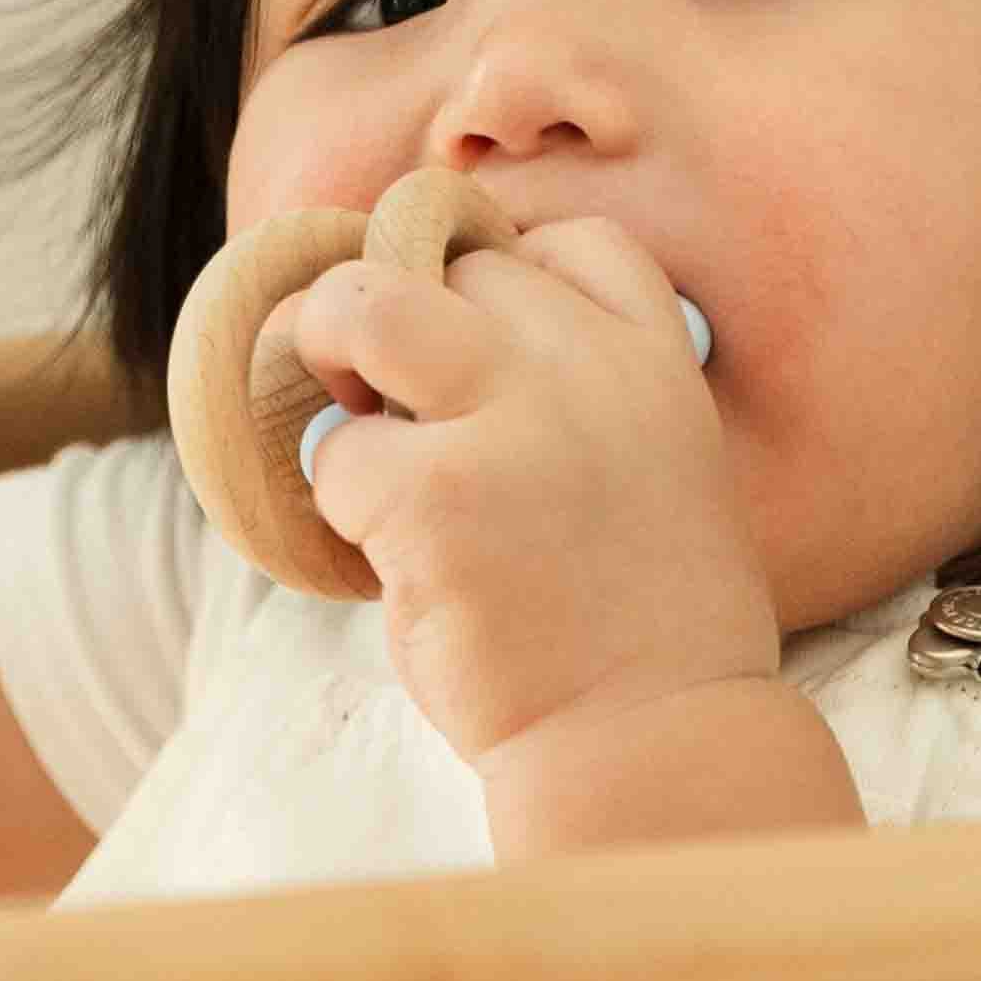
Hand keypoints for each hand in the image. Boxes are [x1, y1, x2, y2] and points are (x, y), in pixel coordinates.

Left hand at [277, 214, 776, 769]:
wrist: (647, 734)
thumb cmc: (631, 633)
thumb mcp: (643, 479)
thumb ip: (568, 407)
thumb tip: (426, 371)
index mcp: (657, 361)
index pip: (571, 246)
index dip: (501, 278)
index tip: (471, 347)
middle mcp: (588, 368)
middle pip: (455, 267)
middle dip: (399, 315)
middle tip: (364, 383)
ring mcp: (512, 420)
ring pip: (370, 308)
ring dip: (323, 342)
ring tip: (332, 408)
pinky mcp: (436, 494)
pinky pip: (336, 451)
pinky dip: (333, 498)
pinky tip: (377, 549)